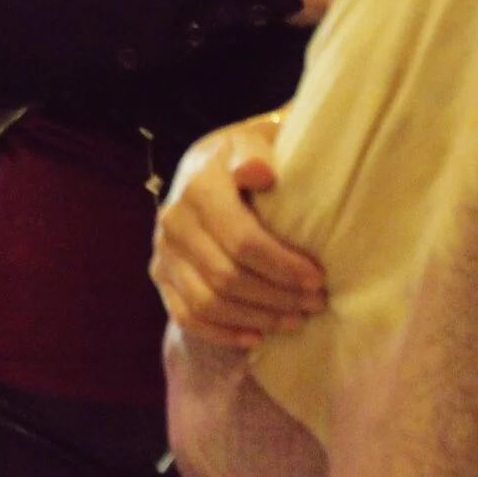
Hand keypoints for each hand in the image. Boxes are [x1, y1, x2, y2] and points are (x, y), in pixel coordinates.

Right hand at [152, 113, 325, 347]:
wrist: (209, 164)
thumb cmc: (248, 154)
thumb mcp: (256, 139)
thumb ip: (256, 151)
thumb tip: (260, 172)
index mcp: (198, 185)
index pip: (242, 240)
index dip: (282, 265)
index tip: (317, 277)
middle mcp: (173, 220)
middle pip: (227, 276)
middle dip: (277, 296)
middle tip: (315, 303)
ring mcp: (162, 250)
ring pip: (208, 302)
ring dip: (256, 318)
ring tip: (295, 319)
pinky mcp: (160, 274)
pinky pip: (186, 315)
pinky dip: (222, 332)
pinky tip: (256, 337)